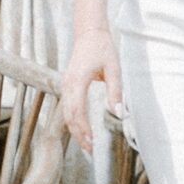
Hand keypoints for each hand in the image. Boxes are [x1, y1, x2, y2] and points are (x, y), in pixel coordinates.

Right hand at [62, 28, 122, 153]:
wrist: (89, 33)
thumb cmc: (102, 48)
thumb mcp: (114, 68)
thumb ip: (115, 91)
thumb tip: (117, 114)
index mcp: (78, 79)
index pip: (78, 109)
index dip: (83, 128)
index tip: (92, 142)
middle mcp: (68, 83)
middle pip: (69, 115)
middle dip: (79, 134)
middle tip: (90, 150)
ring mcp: (66, 84)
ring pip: (66, 113)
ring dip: (75, 129)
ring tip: (86, 144)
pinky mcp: (68, 85)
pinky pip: (67, 107)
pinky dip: (72, 120)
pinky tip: (80, 129)